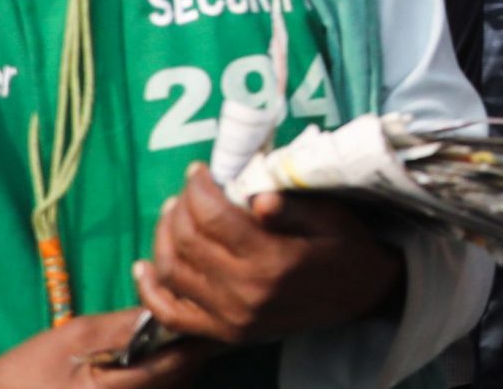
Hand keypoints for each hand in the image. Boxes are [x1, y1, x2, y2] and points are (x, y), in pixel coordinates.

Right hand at [0, 309, 205, 386]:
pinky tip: (159, 359)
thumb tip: (161, 311)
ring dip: (179, 368)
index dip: (195, 342)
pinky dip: (161, 380)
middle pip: (176, 383)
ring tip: (186, 337)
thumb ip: (120, 326)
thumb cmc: (28, 369)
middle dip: (192, 355)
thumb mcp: (73, 336)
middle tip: (203, 321)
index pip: (170, 367)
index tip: (210, 316)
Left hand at [132, 164, 403, 346]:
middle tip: (188, 187)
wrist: (359, 292)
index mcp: (271, 261)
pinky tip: (143, 266)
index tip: (198, 169)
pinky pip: (172, 314)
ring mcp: (230, 318)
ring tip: (174, 212)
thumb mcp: (328, 216)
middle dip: (181, 207)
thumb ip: (290, 206)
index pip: (213, 217)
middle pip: (187, 242)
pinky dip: (150, 290)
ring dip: (163, 237)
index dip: (198, 188)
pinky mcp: (223, 332)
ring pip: (173, 272)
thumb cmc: (343, 246)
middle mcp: (245, 293)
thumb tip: (256, 196)